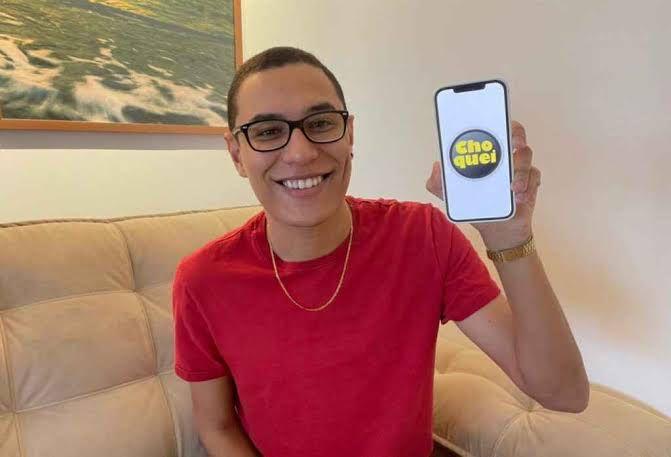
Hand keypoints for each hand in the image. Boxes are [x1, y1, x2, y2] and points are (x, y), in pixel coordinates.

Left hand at [426, 121, 540, 249]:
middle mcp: (503, 155)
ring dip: (520, 172)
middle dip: (517, 136)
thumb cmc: (475, 205)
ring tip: (512, 189)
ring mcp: (519, 167)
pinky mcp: (531, 180)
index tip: (498, 122)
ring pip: (526, 156)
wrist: (496, 228)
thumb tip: (436, 167)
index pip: (492, 128)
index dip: (497, 120)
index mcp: (485, 153)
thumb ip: (438, 183)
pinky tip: (519, 198)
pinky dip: (528, 186)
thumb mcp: (452, 196)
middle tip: (515, 146)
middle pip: (516, 134)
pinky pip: (534, 176)